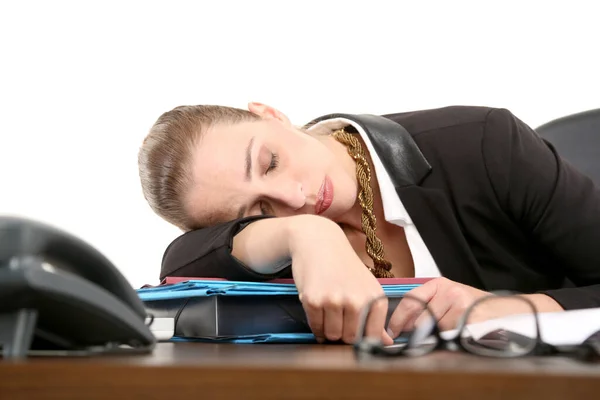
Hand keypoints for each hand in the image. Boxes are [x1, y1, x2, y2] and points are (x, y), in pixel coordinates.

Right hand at [287, 215, 393, 344]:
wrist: (319, 243)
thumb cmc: (345, 266)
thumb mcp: (367, 286)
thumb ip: (377, 316)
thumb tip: (386, 343)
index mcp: (375, 297)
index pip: (372, 337)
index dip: (363, 339)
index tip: (356, 332)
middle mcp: (356, 300)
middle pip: (350, 338)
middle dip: (343, 334)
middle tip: (339, 319)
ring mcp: (334, 300)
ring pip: (332, 335)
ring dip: (328, 330)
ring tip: (328, 313)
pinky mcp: (313, 300)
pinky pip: (315, 327)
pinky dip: (316, 325)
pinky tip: (318, 312)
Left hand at [387, 277, 488, 335]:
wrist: (504, 311)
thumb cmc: (473, 307)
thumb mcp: (448, 300)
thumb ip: (426, 308)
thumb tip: (403, 327)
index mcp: (440, 284)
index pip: (410, 300)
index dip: (398, 318)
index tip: (393, 331)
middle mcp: (449, 292)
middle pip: (420, 319)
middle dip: (417, 332)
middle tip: (421, 338)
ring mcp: (460, 305)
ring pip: (435, 330)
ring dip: (438, 337)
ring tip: (451, 331)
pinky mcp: (470, 319)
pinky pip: (450, 336)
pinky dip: (451, 340)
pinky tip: (459, 334)